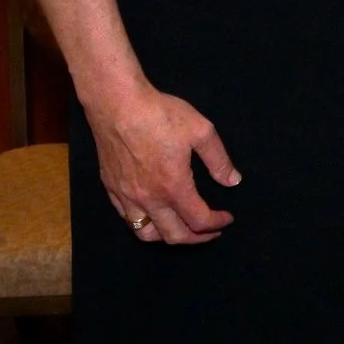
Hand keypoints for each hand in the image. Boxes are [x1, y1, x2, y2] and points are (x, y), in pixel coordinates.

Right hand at [86, 81, 239, 243]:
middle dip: (197, 238)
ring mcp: (126, 196)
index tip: (227, 219)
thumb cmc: (160, 115)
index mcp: (173, 187)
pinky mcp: (111, 187)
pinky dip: (144, 223)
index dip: (217, 224)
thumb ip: (219, 160)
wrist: (118, 104)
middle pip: (173, 236)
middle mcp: (148, 198)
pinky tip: (154, 212)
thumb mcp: (201, 131)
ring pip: (146, 234)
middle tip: (210, 231)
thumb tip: (233, 181)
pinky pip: (127, 217)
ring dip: (167, 236)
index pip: (198, 220)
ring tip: (182, 227)